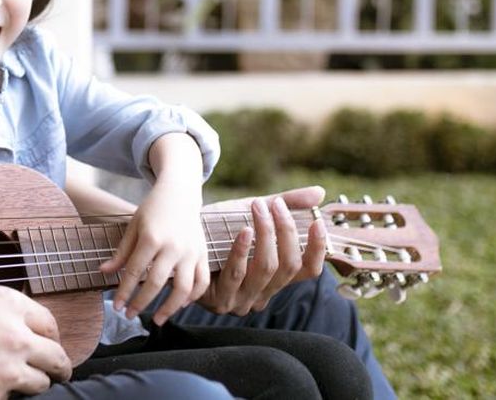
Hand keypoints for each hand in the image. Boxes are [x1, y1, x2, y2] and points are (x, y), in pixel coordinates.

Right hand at [0, 284, 70, 399]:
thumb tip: (4, 322)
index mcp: (8, 304)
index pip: (49, 323)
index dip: (49, 335)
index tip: (48, 343)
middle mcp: (15, 336)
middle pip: (56, 356)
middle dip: (56, 365)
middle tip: (56, 371)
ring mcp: (5, 372)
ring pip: (39, 384)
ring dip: (33, 383)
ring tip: (24, 386)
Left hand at [99, 134, 209, 325]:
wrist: (179, 194)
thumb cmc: (152, 210)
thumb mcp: (133, 226)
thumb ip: (121, 252)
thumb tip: (103, 273)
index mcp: (152, 238)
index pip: (135, 272)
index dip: (124, 292)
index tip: (116, 307)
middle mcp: (173, 246)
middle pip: (157, 283)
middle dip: (141, 303)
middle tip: (130, 315)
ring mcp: (191, 251)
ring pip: (184, 288)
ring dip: (170, 308)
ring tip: (156, 320)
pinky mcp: (203, 254)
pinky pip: (202, 281)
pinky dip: (193, 297)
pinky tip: (180, 305)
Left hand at [196, 186, 327, 316]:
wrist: (176, 240)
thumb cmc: (217, 230)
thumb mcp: (251, 214)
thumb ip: (284, 204)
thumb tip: (320, 193)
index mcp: (274, 279)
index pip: (307, 270)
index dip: (317, 248)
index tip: (317, 222)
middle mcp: (262, 294)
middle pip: (288, 266)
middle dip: (285, 231)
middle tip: (275, 205)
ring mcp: (241, 301)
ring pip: (266, 269)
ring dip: (266, 235)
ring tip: (259, 209)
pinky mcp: (219, 300)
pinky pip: (237, 274)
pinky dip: (242, 251)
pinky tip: (244, 231)